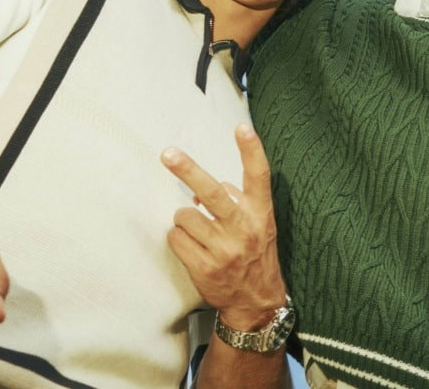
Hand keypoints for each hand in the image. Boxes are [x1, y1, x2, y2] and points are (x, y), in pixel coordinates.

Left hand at [163, 124, 284, 330]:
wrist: (256, 300)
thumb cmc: (254, 253)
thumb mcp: (258, 224)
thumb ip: (237, 200)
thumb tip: (201, 189)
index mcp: (261, 213)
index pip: (258, 176)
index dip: (252, 150)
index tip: (242, 128)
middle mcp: (244, 229)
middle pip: (212, 192)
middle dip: (187, 170)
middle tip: (168, 154)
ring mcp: (224, 250)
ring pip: (184, 216)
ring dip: (184, 220)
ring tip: (198, 231)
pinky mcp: (205, 267)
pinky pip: (175, 238)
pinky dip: (178, 238)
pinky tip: (192, 247)